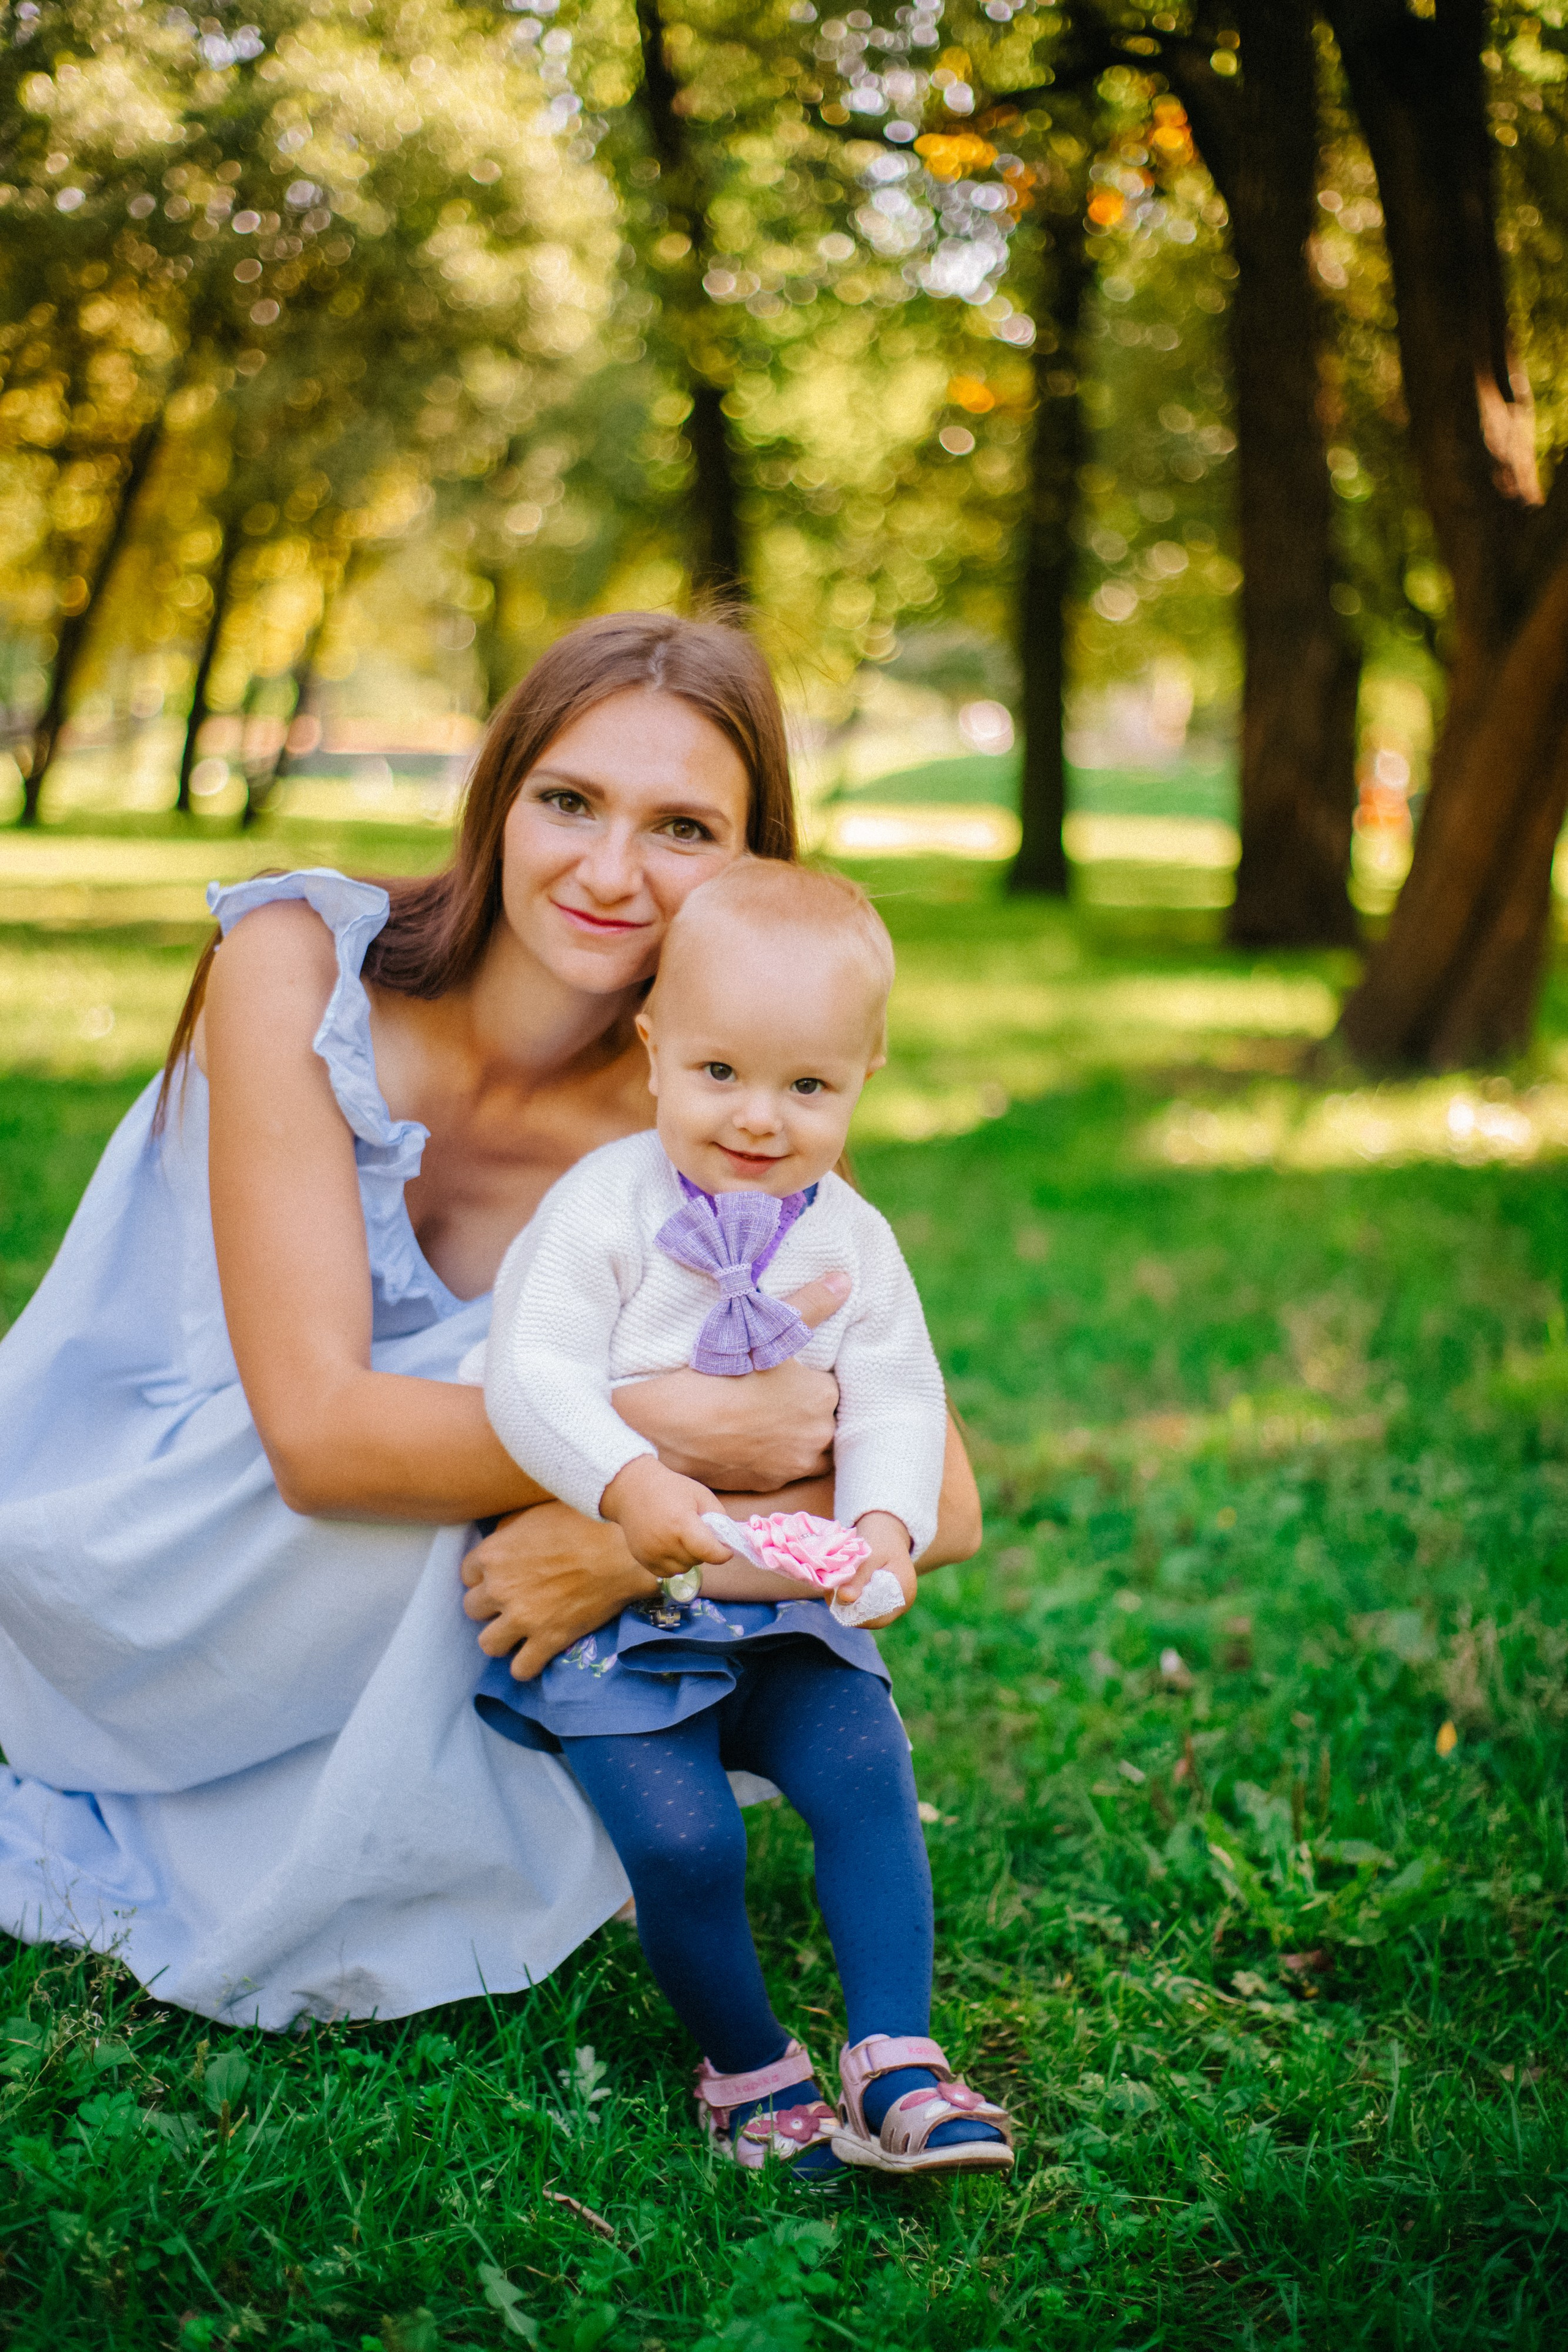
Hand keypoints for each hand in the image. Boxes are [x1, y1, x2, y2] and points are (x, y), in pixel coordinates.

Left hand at [462, 1503, 656, 1679]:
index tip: (501, 1578)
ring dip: (502, 1639)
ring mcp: (522, 1617)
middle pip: (472, 1609)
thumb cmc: (583, 1522)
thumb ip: (509, 1529)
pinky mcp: (548, 1639)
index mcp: (493, 1554)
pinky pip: (521, 1669)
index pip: (467, 1575)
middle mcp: (500, 1588)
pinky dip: (526, 1665)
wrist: (621, 1549)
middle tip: (512, 1602)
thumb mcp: (536, 1513)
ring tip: (518, 1633)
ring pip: (488, 1644)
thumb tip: (501, 1538)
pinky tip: (536, 1655)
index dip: (484, 1577)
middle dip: (490, 1607)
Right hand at [600, 1455, 734, 1578]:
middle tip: (698, 1533)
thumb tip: (728, 1540)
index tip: (727, 1549)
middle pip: (697, 1560)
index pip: (709, 1552)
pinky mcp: (643, 1560)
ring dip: (689, 1558)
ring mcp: (651, 1553)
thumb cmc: (670, 1489)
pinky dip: (674, 1563)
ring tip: (682, 1538)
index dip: (723, 1553)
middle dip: (704, 1550)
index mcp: (681, 1523)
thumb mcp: (700, 1494)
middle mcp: (665, 1542)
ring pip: (684, 1569)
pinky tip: (670, 1545)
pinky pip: (668, 1572)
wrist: (632, 1490)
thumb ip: (719, 1517)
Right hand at [613, 1272, 849, 1488]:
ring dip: (798, 1434)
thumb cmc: (718, 1372)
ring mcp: (793, 1465)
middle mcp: (818, 1437)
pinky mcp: (769, 1484)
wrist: (670, 1423)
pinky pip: (784, 1467)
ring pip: (809, 1447)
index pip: (833, 1385)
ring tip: (768, 1414)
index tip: (791, 1371)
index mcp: (823, 1397)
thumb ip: (809, 1306)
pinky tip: (751, 1435)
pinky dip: (774, 1453)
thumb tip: (844, 1281)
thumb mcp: (763, 1331)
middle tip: (778, 1390)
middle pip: (826, 1418)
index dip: (813, 1377)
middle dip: (809, 1407)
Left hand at [840, 1510, 916, 1628]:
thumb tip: (845, 1598)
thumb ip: (859, 1576)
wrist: (888, 1530)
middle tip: (830, 1591)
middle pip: (869, 1619)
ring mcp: (891, 1604)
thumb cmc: (882, 1540)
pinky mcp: (880, 1599)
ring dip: (846, 1604)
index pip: (877, 1618)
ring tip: (833, 1586)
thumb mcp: (872, 1555)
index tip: (835, 1596)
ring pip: (864, 1614)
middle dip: (847, 1608)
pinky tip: (839, 1586)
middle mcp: (900, 1604)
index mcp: (904, 1594)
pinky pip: (863, 1606)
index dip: (854, 1612)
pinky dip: (849, 1599)